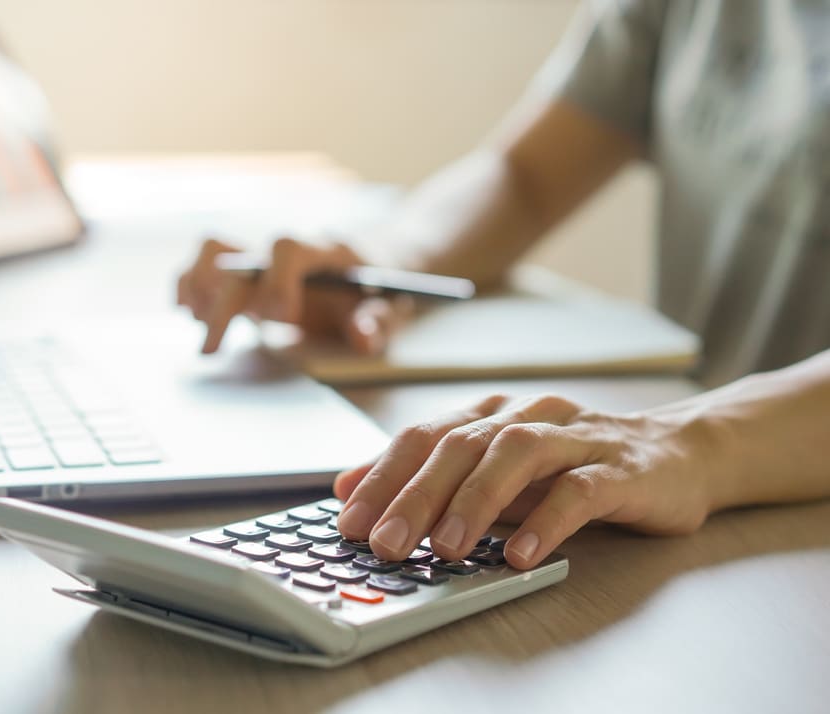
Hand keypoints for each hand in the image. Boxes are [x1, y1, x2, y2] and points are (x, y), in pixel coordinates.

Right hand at [176, 237, 409, 353]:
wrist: (371, 264)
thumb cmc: (379, 289)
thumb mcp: (390, 308)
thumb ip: (378, 322)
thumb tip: (362, 337)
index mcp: (323, 252)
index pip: (289, 248)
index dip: (279, 279)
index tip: (281, 317)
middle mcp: (286, 250)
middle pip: (240, 258)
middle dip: (222, 304)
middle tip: (212, 349)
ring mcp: (263, 258)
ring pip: (214, 249)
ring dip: (197, 284)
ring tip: (196, 322)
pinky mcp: (246, 271)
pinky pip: (206, 263)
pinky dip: (189, 284)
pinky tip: (189, 313)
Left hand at [334, 393, 719, 568]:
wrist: (675, 454)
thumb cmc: (571, 467)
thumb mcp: (493, 471)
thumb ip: (430, 478)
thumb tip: (349, 487)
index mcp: (491, 414)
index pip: (424, 437)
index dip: (383, 476)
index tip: (348, 520)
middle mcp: (527, 415)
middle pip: (462, 444)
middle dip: (417, 495)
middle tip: (386, 542)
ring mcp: (576, 437)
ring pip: (517, 454)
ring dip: (475, 501)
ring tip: (447, 548)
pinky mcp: (622, 468)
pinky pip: (581, 489)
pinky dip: (547, 519)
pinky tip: (522, 553)